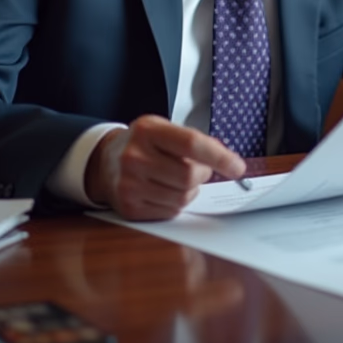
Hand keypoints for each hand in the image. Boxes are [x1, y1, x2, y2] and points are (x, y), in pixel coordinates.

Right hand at [84, 114, 246, 219]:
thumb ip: (194, 141)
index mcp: (148, 130)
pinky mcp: (129, 207)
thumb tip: (227, 159)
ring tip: (177, 179)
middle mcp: (134, 157)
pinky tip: (165, 191)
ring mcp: (129, 184)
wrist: (105, 162)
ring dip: (190, 190)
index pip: (192, 143)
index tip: (238, 167)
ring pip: (183, 197)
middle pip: (190, 175)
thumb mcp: (164, 130)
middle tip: (199, 170)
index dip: (220, 157)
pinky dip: (176, 203)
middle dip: (203, 175)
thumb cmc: (144, 145)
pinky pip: (170, 212)